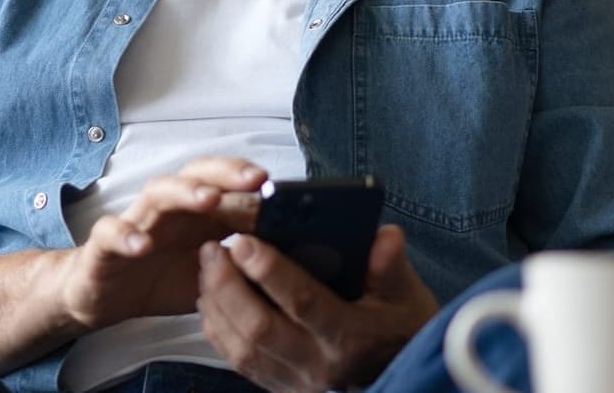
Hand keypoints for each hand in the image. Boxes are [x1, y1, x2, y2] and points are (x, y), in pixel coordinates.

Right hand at [52, 156, 265, 330]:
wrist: (105, 296)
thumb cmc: (161, 277)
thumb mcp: (210, 275)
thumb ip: (241, 263)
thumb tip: (289, 257)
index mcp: (196, 214)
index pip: (226, 184)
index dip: (252, 182)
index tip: (282, 188)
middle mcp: (169, 209)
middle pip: (196, 175)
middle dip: (226, 173)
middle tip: (255, 179)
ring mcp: (136, 221)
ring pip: (158, 193)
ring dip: (184, 193)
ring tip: (208, 200)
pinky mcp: (105, 243)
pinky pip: (111, 232)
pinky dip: (126, 235)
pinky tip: (142, 244)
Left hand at [196, 224, 440, 392]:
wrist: (399, 371)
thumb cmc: (400, 327)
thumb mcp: (405, 293)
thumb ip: (390, 265)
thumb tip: (385, 236)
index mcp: (350, 336)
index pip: (304, 302)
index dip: (270, 271)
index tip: (244, 241)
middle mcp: (319, 364)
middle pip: (260, 327)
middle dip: (229, 284)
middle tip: (214, 248)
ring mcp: (296, 380)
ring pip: (241, 347)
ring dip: (217, 304)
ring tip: (208, 266)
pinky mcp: (280, 386)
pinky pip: (237, 361)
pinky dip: (217, 328)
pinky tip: (211, 298)